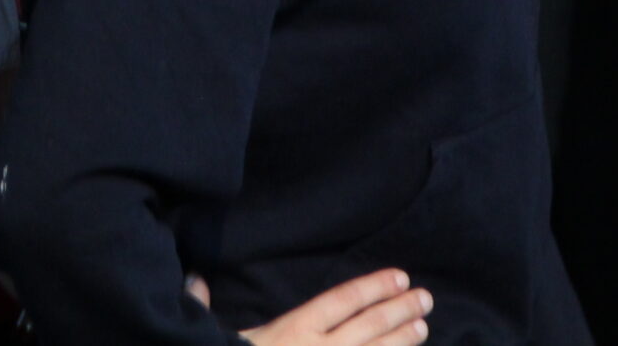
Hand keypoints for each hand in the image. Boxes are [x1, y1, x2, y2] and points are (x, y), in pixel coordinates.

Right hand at [186, 268, 432, 344]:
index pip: (340, 301)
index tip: (399, 277)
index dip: (372, 288)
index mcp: (292, 331)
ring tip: (424, 327)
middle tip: (425, 298)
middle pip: (367, 327)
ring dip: (401, 341)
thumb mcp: (217, 339)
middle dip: (398, 311)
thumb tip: (193, 277)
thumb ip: (206, 306)